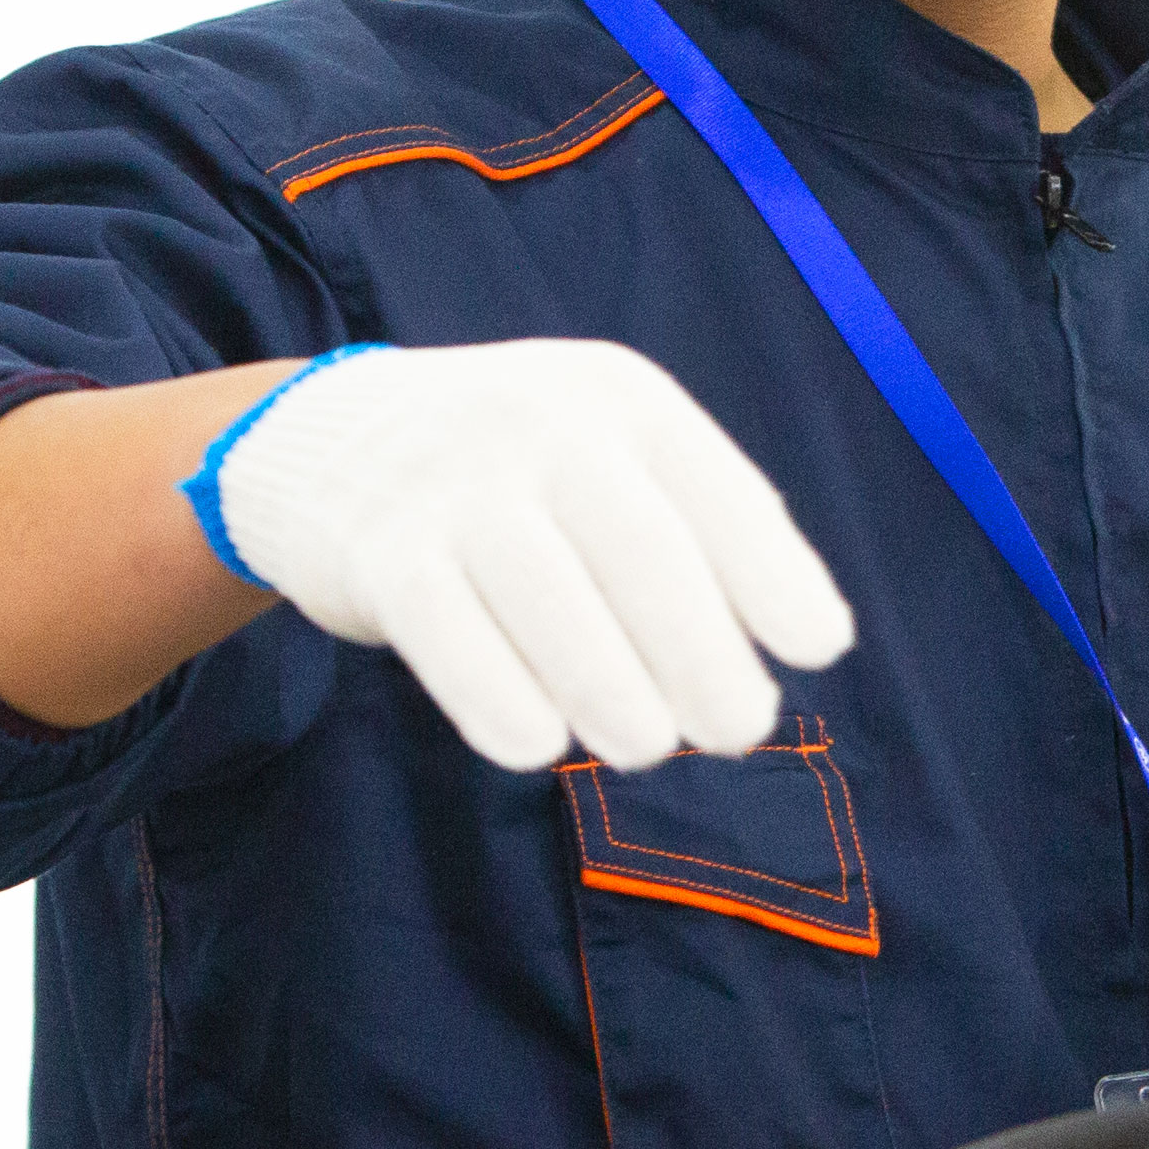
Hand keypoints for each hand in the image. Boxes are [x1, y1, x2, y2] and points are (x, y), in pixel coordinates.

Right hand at [194, 342, 853, 772]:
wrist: (329, 434)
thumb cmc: (516, 473)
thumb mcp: (609, 460)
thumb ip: (693, 537)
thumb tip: (795, 647)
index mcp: (622, 400)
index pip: (717, 491)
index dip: (774, 574)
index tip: (818, 649)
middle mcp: (542, 423)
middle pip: (642, 548)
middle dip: (701, 650)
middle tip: (740, 730)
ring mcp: (452, 480)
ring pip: (549, 595)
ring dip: (611, 685)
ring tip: (648, 748)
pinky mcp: (378, 546)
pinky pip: (446, 630)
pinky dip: (498, 697)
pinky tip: (538, 748)